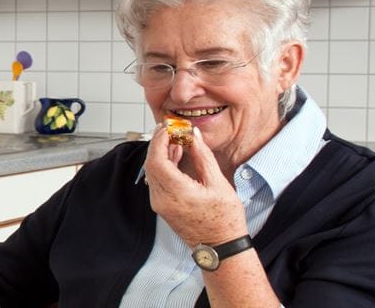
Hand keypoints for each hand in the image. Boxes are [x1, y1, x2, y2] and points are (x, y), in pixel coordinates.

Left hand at [144, 124, 247, 246]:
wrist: (220, 247)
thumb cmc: (224, 219)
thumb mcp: (218, 183)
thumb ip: (203, 157)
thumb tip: (194, 136)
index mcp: (176, 193)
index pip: (156, 160)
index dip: (159, 140)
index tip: (167, 127)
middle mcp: (162, 200)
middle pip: (150, 165)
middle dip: (158, 144)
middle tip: (170, 129)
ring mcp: (160, 205)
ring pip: (152, 172)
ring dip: (161, 154)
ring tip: (176, 139)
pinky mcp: (162, 207)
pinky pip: (157, 181)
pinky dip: (164, 166)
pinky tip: (176, 156)